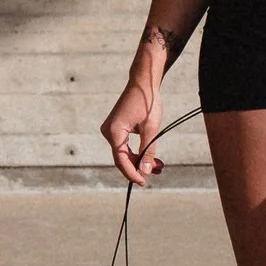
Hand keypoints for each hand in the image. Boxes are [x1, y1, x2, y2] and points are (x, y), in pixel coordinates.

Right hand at [99, 64, 165, 184]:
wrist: (143, 83)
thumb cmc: (147, 103)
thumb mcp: (151, 129)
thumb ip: (148, 151)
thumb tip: (145, 171)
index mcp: (114, 132)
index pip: (121, 160)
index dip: (132, 173)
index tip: (144, 182)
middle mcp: (108, 132)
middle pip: (122, 158)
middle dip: (139, 166)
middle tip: (157, 172)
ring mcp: (110, 129)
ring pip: (124, 152)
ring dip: (139, 159)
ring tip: (157, 165)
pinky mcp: (115, 128)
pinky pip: (124, 145)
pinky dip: (136, 151)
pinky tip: (149, 156)